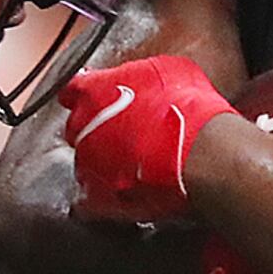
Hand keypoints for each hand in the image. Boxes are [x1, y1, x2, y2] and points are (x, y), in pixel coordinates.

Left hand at [62, 53, 236, 222]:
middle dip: (95, 131)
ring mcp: (86, 165)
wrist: (201, 150)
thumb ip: (142, 75)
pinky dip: (99, 201)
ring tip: (132, 166)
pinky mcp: (98, 199)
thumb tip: (145, 80)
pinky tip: (117, 197)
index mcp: (92, 92)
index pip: (72, 91)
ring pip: (84, 165)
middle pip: (77, 129)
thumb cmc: (187, 107)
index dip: (89, 96)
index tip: (100, 98)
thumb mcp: (171, 70)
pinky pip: (86, 203)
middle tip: (126, 133)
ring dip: (101, 165)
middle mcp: (80, 127)